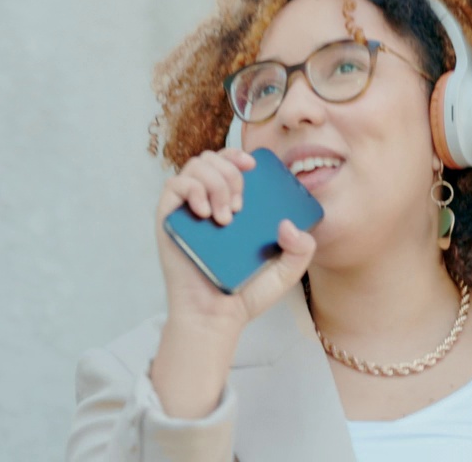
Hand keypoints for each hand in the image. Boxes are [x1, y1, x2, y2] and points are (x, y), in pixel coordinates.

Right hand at [154, 148, 316, 332]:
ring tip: (225, 217)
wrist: (215, 316)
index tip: (253, 166)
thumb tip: (288, 223)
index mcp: (231, 205)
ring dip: (214, 182)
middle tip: (241, 206)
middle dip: (230, 172)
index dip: (238, 154)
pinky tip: (206, 213)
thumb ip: (302, 249)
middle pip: (212, 158)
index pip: (229, 163)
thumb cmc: (245, 293)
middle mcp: (207, 202)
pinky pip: (174, 185)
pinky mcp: (169, 220)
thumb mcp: (286, 271)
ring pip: (194, 166)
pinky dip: (193, 189)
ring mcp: (187, 210)